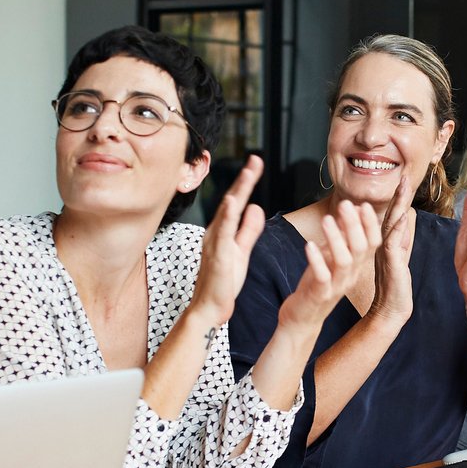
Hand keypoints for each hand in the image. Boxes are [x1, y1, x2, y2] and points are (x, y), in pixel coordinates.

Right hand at [188, 155, 267, 328]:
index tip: (256, 163)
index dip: (247, 182)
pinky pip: (221, 234)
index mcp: (223, 230)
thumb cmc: (223, 281)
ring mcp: (214, 243)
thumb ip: (248, 230)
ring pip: (226, 213)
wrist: (210, 308)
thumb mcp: (241, 250)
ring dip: (237, 192)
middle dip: (244, 180)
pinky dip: (226, 217)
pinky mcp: (217, 257)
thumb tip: (255, 207)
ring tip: (248, 174)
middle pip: (231, 201)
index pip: (237, 202)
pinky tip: (231, 203)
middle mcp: (216, 232)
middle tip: (256, 160)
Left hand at [281, 198, 378, 328]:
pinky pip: (323, 277)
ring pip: (344, 261)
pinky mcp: (320, 295)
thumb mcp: (332, 256)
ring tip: (327, 220)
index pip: (371, 242)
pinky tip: (309, 245)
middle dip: (354, 225)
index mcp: (356, 266)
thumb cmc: (318, 283)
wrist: (304, 317)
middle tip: (344, 205)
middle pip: (360, 248)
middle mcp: (351, 275)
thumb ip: (342, 236)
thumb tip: (351, 209)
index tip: (362, 205)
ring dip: (335, 238)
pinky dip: (316, 260)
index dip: (369, 224)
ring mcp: (337, 286)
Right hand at [368, 176, 417, 326]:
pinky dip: (398, 227)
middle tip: (403, 176)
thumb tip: (404, 222)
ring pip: (389, 223)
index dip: (400, 198)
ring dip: (396, 204)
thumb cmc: (395, 286)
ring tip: (402, 187)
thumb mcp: (399, 258)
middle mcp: (384, 244)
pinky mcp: (390, 262)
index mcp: (388, 242)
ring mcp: (385, 252)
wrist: (390, 310)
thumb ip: (402, 240)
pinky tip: (403, 215)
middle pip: (391, 214)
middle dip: (398, 194)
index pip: (394, 215)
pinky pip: (393, 242)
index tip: (405, 179)